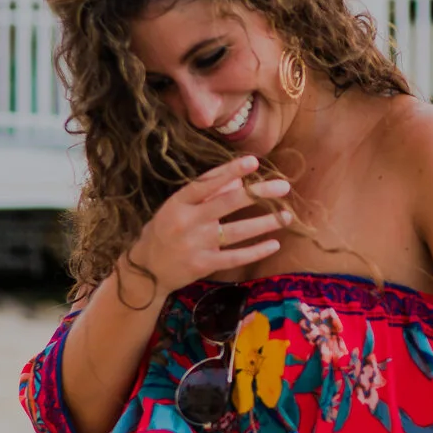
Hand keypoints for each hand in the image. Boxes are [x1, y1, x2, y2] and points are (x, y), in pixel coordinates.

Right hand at [128, 154, 291, 296]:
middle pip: (228, 203)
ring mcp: (196, 244)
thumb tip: (238, 180)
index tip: (254, 162)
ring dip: (265, 223)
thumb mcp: (177, 208)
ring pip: (237, 231)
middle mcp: (187, 222)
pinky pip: (235, 257)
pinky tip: (274, 244)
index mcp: (178, 203)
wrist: (146, 270)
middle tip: (283, 186)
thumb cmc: (163, 232)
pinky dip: (256, 251)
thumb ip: (205, 194)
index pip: (207, 182)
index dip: (230, 171)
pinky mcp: (203, 265)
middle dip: (258, 193)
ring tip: (287, 216)